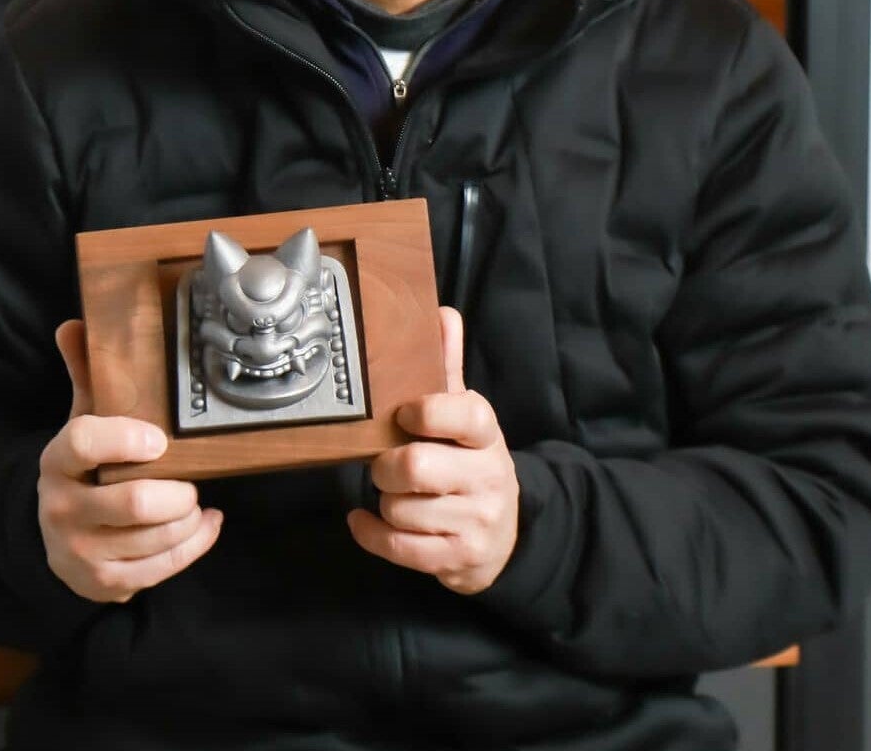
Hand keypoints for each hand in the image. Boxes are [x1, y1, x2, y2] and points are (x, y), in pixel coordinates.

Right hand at [38, 320, 222, 601]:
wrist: (54, 536)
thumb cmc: (85, 467)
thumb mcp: (81, 419)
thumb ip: (85, 372)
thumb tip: (75, 323)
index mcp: (57, 460)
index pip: (83, 442)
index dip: (124, 438)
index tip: (159, 440)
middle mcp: (62, 508)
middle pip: (133, 503)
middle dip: (177, 492)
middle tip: (190, 479)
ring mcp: (81, 551)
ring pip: (154, 538)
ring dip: (189, 518)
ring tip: (198, 501)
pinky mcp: (102, 583)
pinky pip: (162, 568)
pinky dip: (195, 544)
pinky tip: (206, 524)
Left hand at [347, 306, 518, 594]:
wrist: (507, 532)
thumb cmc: (470, 461)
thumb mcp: (465, 416)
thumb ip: (448, 367)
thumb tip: (442, 312)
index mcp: (487, 433)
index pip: (463, 414)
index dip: (426, 411)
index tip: (403, 414)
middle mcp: (487, 476)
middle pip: (418, 466)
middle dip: (386, 466)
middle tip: (383, 462)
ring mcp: (475, 522)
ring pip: (402, 510)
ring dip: (383, 501)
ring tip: (390, 492)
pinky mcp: (458, 559)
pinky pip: (399, 548)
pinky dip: (371, 533)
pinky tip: (364, 520)